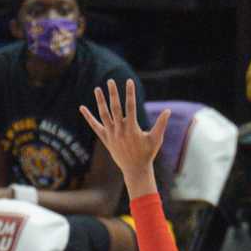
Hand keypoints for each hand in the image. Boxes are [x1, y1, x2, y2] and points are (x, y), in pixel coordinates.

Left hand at [77, 78, 169, 195]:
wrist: (135, 169)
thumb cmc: (148, 154)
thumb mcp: (157, 139)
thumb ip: (161, 124)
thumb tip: (168, 111)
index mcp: (132, 128)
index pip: (131, 106)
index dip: (130, 93)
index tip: (129, 81)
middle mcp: (120, 129)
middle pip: (115, 107)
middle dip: (113, 93)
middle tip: (110, 81)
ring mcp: (111, 134)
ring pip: (104, 114)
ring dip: (100, 101)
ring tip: (97, 89)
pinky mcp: (105, 138)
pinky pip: (95, 126)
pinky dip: (88, 117)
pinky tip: (82, 108)